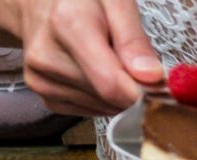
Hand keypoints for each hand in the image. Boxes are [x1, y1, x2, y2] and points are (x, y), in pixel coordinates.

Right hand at [17, 0, 164, 115]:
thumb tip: (151, 77)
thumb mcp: (116, 1)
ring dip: (118, 94)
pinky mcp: (45, 97)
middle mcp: (47, 56)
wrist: (39, 4)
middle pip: (110, 98)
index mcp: (67, 24)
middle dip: (132, 88)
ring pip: (103, 109)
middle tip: (133, 64)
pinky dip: (103, 99)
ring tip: (109, 62)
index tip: (157, 83)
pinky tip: (95, 73)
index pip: (111, 83)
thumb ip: (134, 39)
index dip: (143, 91)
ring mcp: (41, 79)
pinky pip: (90, 112)